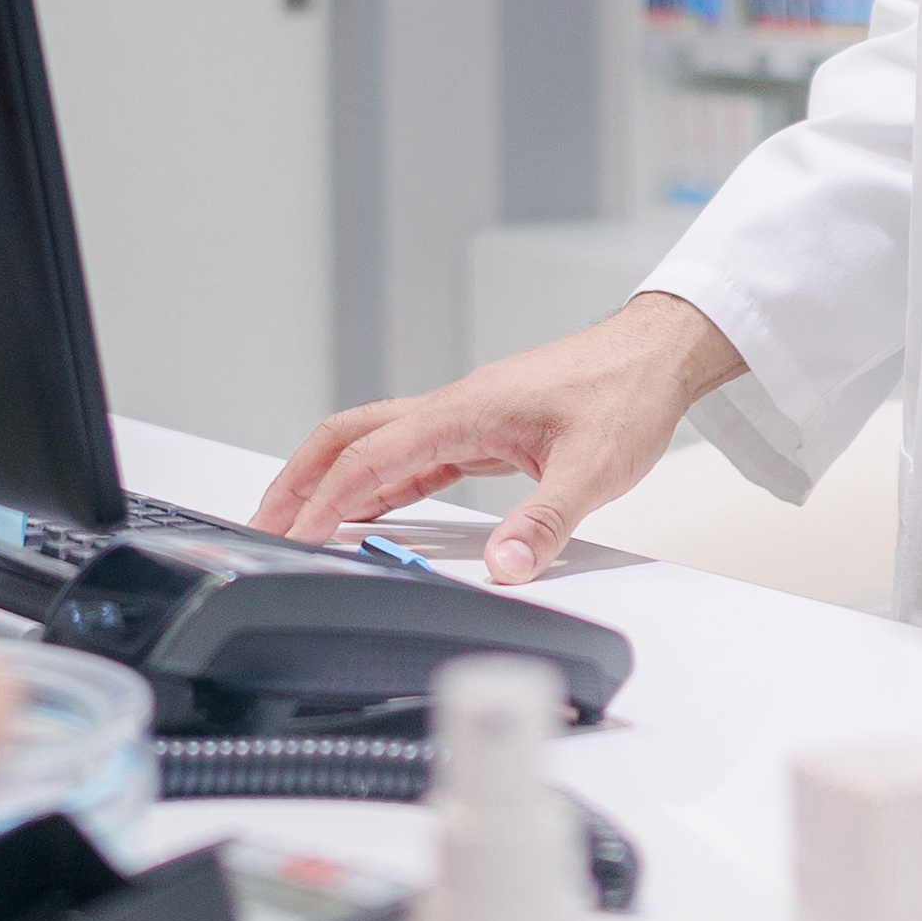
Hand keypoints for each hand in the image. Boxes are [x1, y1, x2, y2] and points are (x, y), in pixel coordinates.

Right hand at [251, 292, 744, 584]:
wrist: (655, 353)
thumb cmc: (626, 392)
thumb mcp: (594, 469)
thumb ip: (544, 523)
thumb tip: (503, 567)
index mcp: (466, 410)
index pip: (374, 455)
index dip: (329, 498)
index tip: (298, 535)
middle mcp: (454, 408)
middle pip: (350, 437)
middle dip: (301, 480)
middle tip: (266, 526)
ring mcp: (464, 417)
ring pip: (375, 443)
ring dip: (332, 481)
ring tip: (299, 524)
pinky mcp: (481, 430)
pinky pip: (411, 456)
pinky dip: (377, 483)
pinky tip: (368, 512)